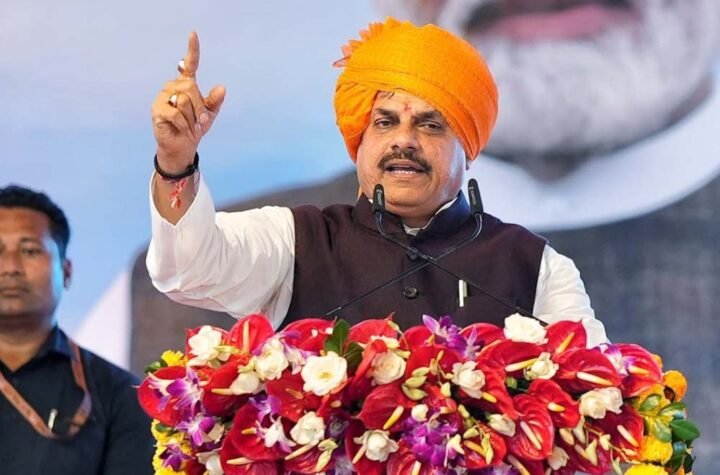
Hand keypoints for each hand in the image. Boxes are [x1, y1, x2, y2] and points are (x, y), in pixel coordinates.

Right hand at [151, 32, 225, 172]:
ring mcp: (163, 96)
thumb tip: (221, 87)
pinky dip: (185, 124)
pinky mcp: (157, 109)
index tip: (193, 34)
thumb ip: (215, 101)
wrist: (183, 145)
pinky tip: (184, 130)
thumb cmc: (196, 126)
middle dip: (200, 108)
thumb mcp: (210, 114)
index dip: (192, 49)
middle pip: (191, 88)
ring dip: (193, 118)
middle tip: (201, 121)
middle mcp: (173, 86)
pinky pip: (177, 112)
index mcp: (186, 84)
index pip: (190, 64)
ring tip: (192, 127)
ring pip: (184, 101)